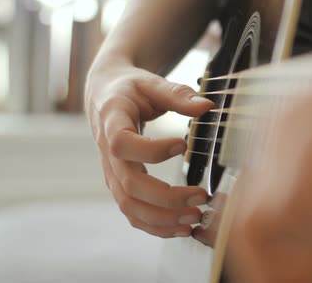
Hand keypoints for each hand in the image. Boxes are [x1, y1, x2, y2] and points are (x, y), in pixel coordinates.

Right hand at [85, 58, 214, 237]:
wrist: (104, 96)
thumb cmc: (129, 89)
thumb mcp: (151, 83)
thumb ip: (178, 95)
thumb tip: (207, 106)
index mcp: (112, 122)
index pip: (122, 144)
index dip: (151, 150)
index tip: (184, 145)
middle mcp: (108, 152)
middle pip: (129, 185)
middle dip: (166, 197)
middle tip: (201, 196)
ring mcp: (113, 172)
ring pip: (129, 205)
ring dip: (163, 218)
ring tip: (195, 217)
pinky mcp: (120, 185)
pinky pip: (132, 213)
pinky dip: (155, 226)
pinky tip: (181, 228)